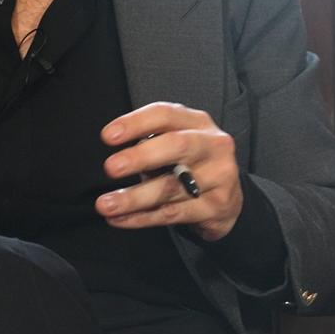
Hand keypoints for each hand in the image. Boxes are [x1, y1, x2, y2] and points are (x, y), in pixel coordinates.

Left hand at [94, 102, 242, 240]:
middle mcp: (213, 145)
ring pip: (170, 187)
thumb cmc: (191, 163)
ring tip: (106, 204)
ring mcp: (219, 177)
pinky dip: (142, 218)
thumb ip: (150, 140)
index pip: (165, 115)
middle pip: (175, 146)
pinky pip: (173, 213)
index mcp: (197, 122)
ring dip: (133, 198)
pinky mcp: (216, 207)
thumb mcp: (176, 142)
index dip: (135, 123)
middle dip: (140, 157)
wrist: (229, 199)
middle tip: (110, 168)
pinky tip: (120, 219)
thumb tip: (114, 151)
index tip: (107, 136)